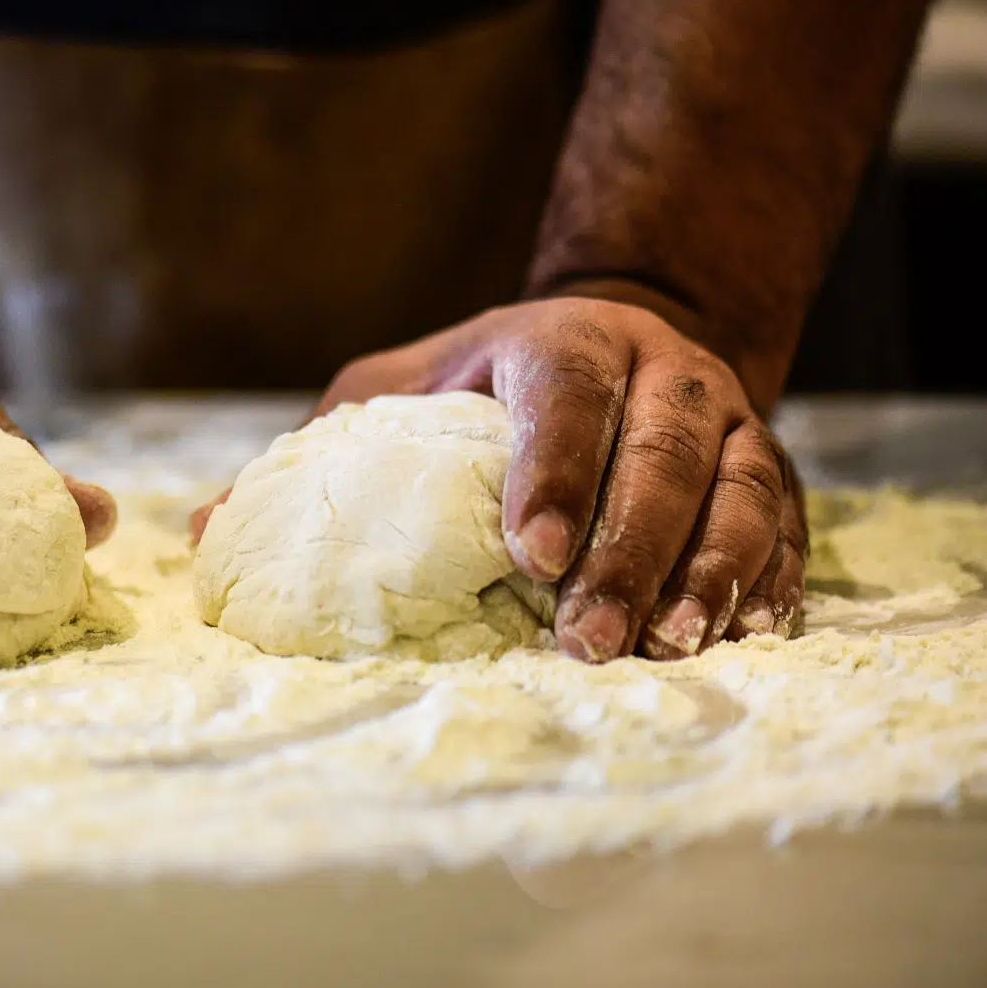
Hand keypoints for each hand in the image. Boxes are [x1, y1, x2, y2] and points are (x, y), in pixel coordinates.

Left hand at [193, 296, 805, 661]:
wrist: (617, 342)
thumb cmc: (482, 385)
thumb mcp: (396, 391)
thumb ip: (318, 450)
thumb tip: (200, 528)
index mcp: (555, 343)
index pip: (561, 396)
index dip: (553, 469)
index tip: (531, 553)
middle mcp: (656, 370)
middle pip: (663, 453)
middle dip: (629, 549)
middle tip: (590, 639)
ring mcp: (725, 415)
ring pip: (738, 487)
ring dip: (710, 570)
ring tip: (671, 645)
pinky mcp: (768, 463)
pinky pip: (785, 519)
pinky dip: (770, 576)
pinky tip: (748, 631)